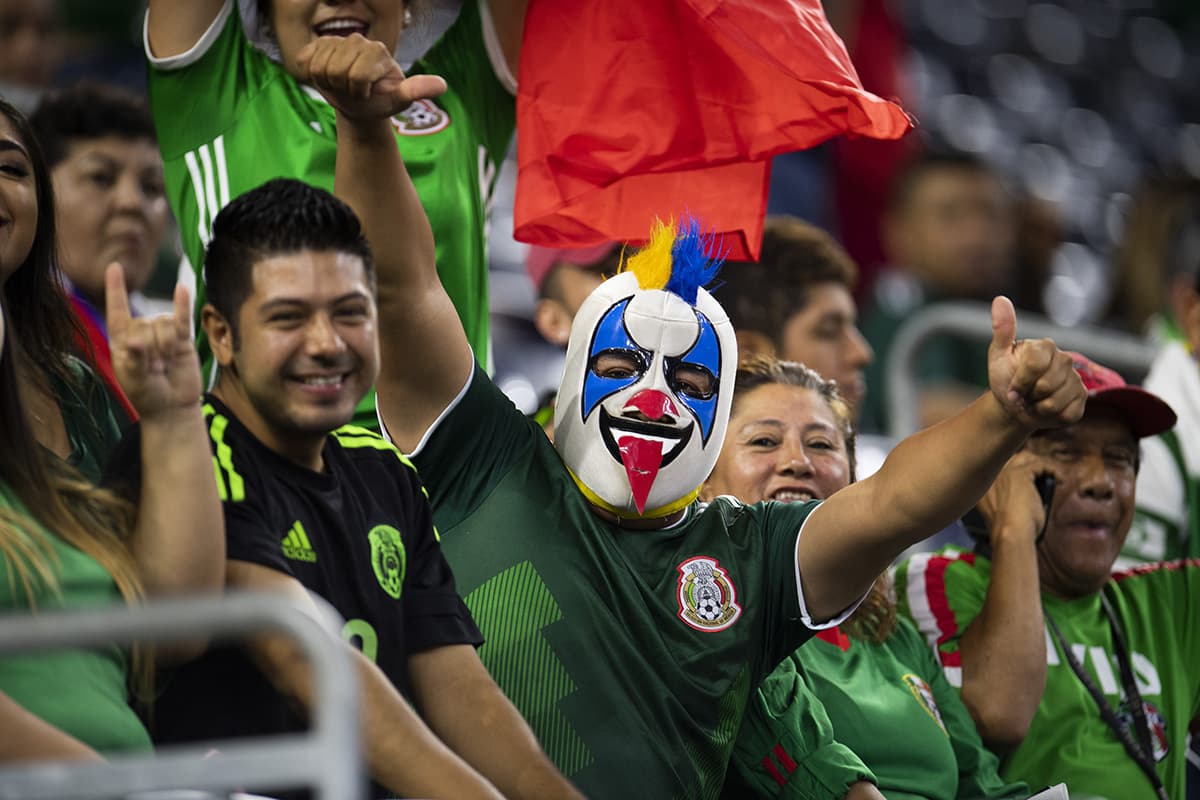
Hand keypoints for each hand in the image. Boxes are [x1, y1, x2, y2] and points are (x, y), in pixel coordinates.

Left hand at [106, 263, 201, 418]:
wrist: (173, 407)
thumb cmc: (148, 396)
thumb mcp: (134, 379)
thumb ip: (135, 359)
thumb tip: (136, 341)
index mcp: (123, 340)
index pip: (118, 310)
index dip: (116, 289)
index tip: (115, 268)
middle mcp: (142, 333)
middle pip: (145, 322)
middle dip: (151, 344)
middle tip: (155, 366)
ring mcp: (163, 334)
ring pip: (164, 323)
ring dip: (166, 343)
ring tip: (166, 362)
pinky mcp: (183, 339)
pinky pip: (183, 317)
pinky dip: (183, 304)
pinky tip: (183, 289)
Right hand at [296, 34, 447, 121]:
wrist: (360, 104)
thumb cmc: (381, 102)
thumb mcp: (399, 100)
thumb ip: (417, 91)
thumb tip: (442, 85)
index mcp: (379, 51)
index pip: (357, 75)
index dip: (359, 92)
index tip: (367, 94)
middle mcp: (359, 40)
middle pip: (337, 70)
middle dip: (344, 88)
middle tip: (354, 91)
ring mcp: (337, 40)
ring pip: (320, 66)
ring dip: (329, 83)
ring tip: (342, 85)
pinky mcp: (319, 45)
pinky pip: (306, 62)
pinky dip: (312, 75)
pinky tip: (327, 77)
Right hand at [977, 451, 1051, 542]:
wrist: (1010, 534)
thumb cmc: (1011, 533)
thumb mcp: (1007, 516)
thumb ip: (1013, 504)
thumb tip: (1033, 500)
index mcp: (983, 491)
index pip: (1000, 474)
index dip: (1016, 474)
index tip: (1031, 481)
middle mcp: (991, 478)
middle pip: (1010, 460)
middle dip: (1027, 464)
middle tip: (1042, 473)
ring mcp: (1004, 474)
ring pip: (1024, 458)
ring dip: (1040, 464)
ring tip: (1052, 474)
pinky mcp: (1020, 474)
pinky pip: (1039, 465)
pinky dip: (1052, 470)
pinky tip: (1061, 479)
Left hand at [986, 296, 1084, 430]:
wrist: (1014, 405)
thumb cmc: (1005, 378)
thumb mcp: (998, 356)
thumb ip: (1002, 330)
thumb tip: (1000, 298)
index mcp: (1045, 346)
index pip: (1034, 366)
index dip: (1019, 382)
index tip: (1011, 388)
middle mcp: (1064, 359)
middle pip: (1046, 385)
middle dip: (1027, 396)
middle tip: (1023, 395)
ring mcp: (1076, 379)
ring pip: (1055, 401)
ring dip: (1037, 408)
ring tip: (1033, 401)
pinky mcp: (1082, 399)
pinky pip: (1067, 413)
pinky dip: (1051, 417)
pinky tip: (1045, 409)